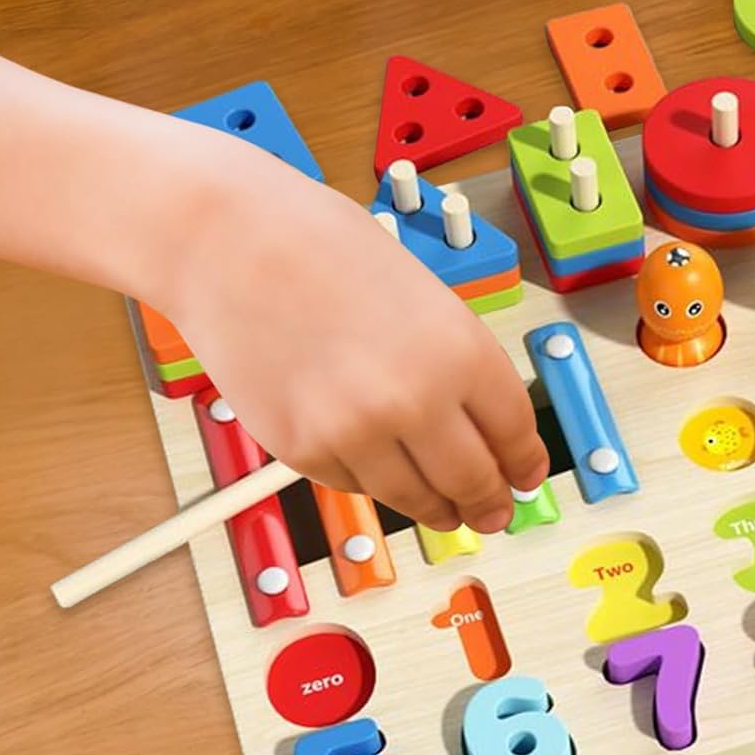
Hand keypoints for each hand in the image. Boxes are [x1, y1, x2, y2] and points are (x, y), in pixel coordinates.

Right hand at [162, 154, 547, 533]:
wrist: (228, 241)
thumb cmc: (323, 249)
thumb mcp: (424, 296)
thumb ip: (456, 362)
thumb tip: (482, 424)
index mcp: (461, 351)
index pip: (513, 432)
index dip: (525, 463)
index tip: (526, 477)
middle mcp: (417, 401)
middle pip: (473, 479)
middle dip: (489, 501)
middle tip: (495, 511)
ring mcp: (357, 433)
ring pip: (417, 498)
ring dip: (439, 510)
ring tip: (449, 512)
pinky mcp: (303, 451)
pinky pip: (356, 486)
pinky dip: (373, 483)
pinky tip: (381, 473)